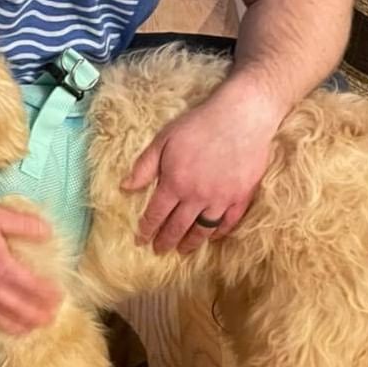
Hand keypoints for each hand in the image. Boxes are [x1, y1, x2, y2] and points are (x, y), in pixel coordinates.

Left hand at [122, 85, 281, 254]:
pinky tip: (212, 236)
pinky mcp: (242, 196)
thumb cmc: (199, 124)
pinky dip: (219, 232)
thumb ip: (144, 166)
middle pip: (178, 227)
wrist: (242, 116)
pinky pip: (229, 222)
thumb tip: (125, 187)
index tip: (140, 240)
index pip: (156, 214)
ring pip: (203, 229)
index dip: (147, 229)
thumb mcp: (164, 139)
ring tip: (183, 250)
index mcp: (174, 183)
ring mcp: (221, 199)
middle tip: (159, 250)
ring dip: (191, 242)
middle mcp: (196, 196)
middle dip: (166, 241)